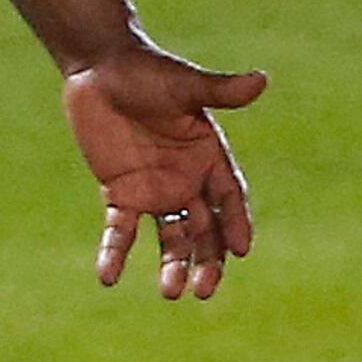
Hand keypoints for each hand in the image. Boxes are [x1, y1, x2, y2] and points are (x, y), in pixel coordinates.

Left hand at [65, 43, 266, 299]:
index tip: (240, 251)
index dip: (235, 223)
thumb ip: (219, 90)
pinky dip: (115, 253)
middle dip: (208, 259)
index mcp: (209, 156)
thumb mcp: (184, 84)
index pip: (229, 198)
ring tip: (170, 293)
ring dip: (172, 265)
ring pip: (170, 237)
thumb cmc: (147, 71)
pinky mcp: (119, 193)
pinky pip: (120, 229)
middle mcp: (187, 179)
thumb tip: (262, 80)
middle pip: (205, 228)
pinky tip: (108, 276)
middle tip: (204, 290)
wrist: (99, 68)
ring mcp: (154, 189)